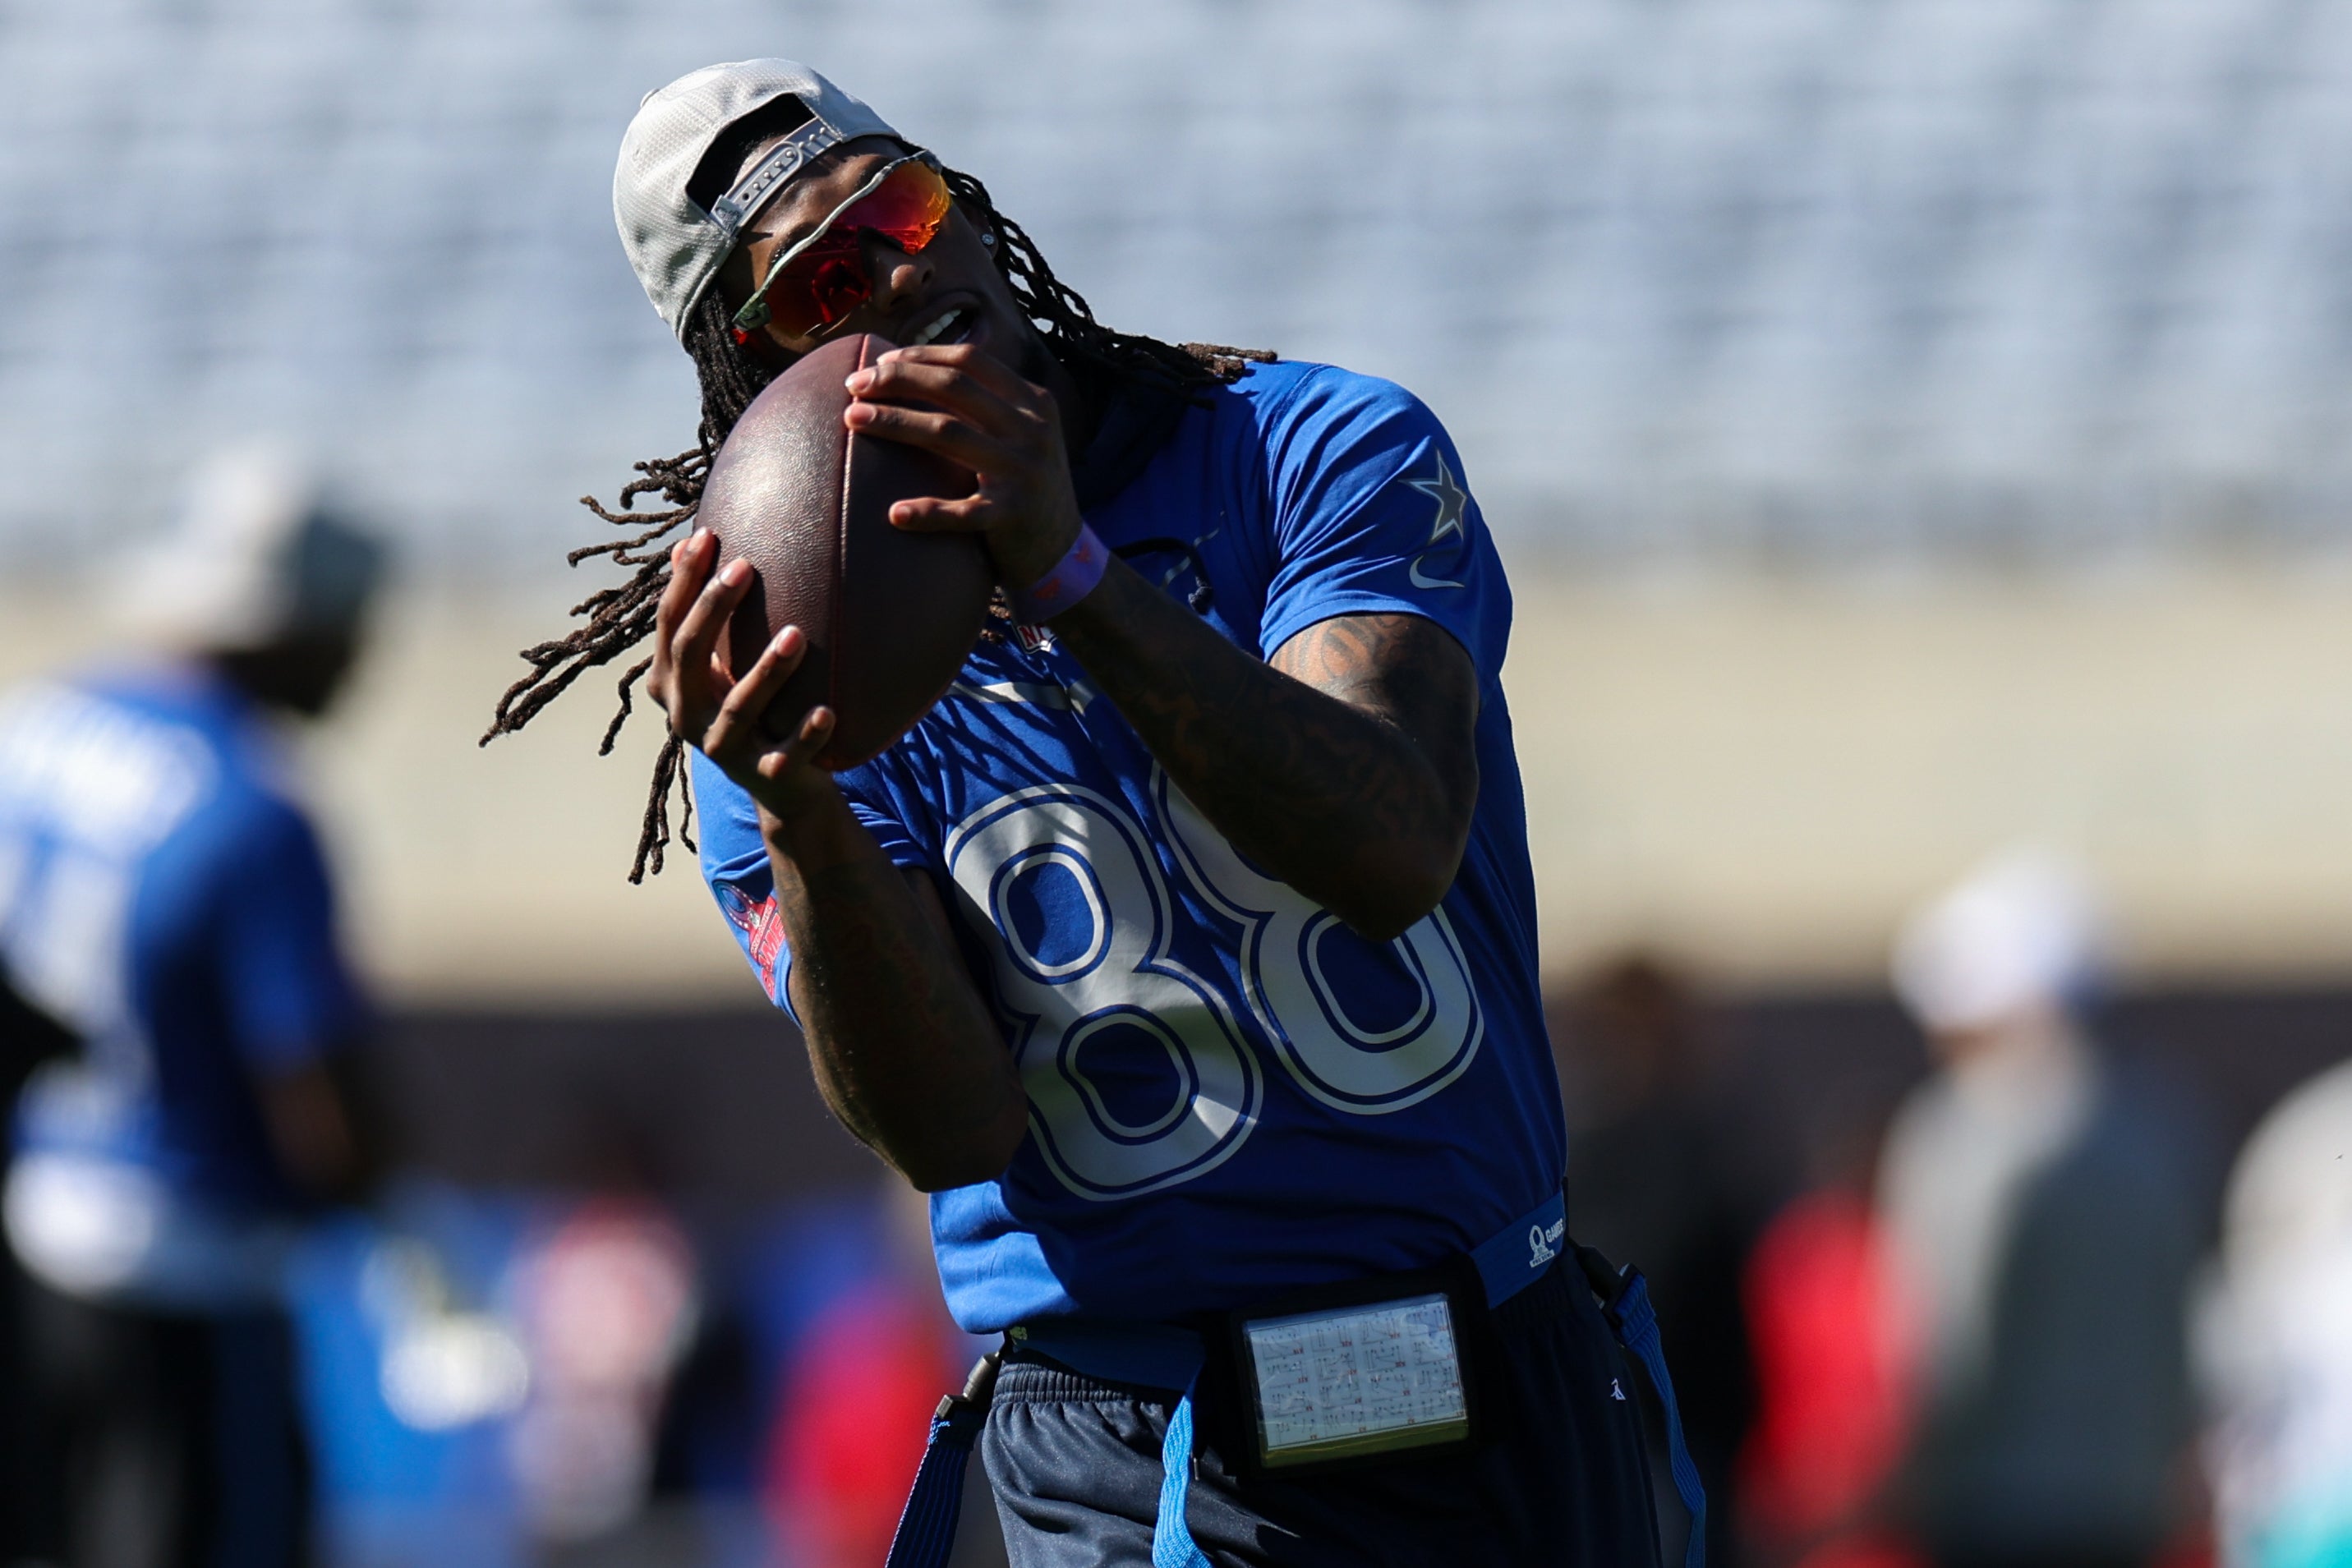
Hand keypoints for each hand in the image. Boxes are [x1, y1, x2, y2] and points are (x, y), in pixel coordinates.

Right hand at [647, 531, 838, 821]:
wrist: (779, 786)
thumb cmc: (746, 708)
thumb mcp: (717, 664)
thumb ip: (701, 612)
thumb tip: (687, 542)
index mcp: (672, 683)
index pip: (669, 624)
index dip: (685, 581)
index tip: (708, 536)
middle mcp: (686, 715)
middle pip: (690, 656)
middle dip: (714, 609)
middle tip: (745, 567)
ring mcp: (724, 749)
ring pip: (740, 707)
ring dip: (767, 671)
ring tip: (796, 635)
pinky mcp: (765, 775)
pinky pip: (786, 755)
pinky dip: (807, 735)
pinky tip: (827, 711)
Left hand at [842, 343, 1083, 588]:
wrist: (1064, 551)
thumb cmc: (1024, 486)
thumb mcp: (1023, 434)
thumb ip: (989, 405)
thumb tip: (917, 370)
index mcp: (1032, 402)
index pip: (970, 361)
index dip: (920, 356)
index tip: (879, 363)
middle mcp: (1032, 430)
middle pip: (954, 388)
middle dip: (897, 380)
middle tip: (853, 385)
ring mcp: (1023, 472)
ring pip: (948, 434)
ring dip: (894, 423)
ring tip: (851, 419)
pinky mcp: (1012, 516)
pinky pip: (963, 511)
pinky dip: (928, 512)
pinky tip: (894, 514)